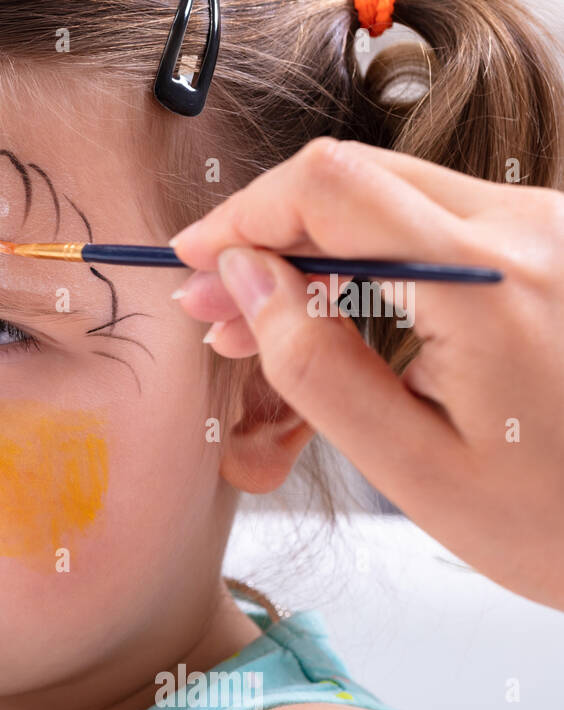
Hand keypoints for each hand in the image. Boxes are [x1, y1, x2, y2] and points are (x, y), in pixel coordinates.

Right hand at [170, 137, 563, 610]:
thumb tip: (244, 277)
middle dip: (265, 233)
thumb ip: (314, 366)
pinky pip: (430, 219)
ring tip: (252, 318)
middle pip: (355, 177)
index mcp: (488, 286)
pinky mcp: (547, 241)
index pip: (331, 189)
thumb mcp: (409, 467)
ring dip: (308, 246)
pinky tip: (322, 306)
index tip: (193, 261)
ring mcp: (545, 227)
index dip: (243, 216)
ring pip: (388, 193)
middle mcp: (528, 229)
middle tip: (211, 303)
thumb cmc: (546, 520)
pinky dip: (362, 254)